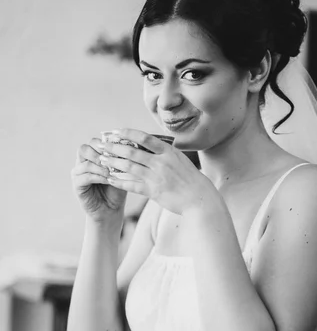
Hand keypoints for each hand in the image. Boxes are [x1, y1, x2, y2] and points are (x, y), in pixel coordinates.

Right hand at [72, 137, 126, 223]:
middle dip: (98, 153)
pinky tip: (108, 180)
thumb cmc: (117, 189)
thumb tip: (131, 146)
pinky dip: (98, 177)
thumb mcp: (122, 172)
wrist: (111, 209)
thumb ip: (121, 160)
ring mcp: (78, 173)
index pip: (94, 142)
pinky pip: (85, 176)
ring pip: (84, 162)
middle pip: (84, 148)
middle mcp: (83, 162)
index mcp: (93, 156)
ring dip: (99, 166)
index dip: (105, 144)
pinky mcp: (77, 185)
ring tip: (111, 172)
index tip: (118, 150)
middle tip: (111, 159)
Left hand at [100, 129, 217, 215]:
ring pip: (129, 167)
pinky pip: (132, 185)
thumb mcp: (181, 161)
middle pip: (132, 151)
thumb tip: (151, 147)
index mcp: (169, 152)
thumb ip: (166, 154)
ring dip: (113, 162)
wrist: (200, 199)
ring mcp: (157, 177)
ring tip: (101, 160)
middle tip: (102, 145)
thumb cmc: (191, 180)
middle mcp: (161, 162)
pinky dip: (119, 181)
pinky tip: (109, 178)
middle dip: (114, 147)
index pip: (145, 138)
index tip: (116, 131)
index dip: (128, 133)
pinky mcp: (153, 191)